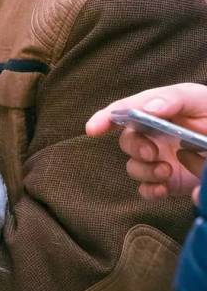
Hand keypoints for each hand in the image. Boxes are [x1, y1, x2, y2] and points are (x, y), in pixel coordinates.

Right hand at [86, 83, 206, 200]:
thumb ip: (174, 99)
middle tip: (151, 153)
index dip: (105, 118)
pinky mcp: (167, 181)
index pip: (124, 110)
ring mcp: (159, 159)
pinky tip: (163, 188)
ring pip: (134, 167)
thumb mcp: (198, 99)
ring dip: (144, 170)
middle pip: (127, 140)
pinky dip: (150, 190)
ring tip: (166, 171)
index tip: (93, 129)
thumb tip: (146, 108)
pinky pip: (146, 189)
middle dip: (134, 147)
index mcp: (157, 109)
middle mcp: (154, 134)